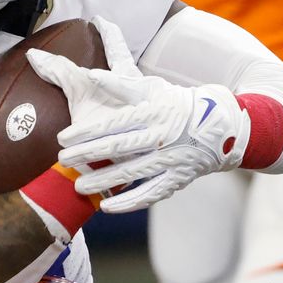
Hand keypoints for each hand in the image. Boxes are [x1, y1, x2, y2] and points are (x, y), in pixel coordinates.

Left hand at [32, 18, 250, 213]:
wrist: (220, 126)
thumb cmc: (176, 103)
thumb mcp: (152, 88)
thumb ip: (121, 84)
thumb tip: (91, 76)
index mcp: (153, 112)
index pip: (114, 123)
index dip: (87, 131)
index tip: (63, 138)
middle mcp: (162, 137)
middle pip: (119, 148)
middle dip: (87, 155)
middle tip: (62, 161)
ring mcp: (171, 160)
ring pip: (132, 173)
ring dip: (103, 181)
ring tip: (78, 185)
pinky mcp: (177, 179)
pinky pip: (150, 194)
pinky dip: (128, 202)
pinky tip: (106, 207)